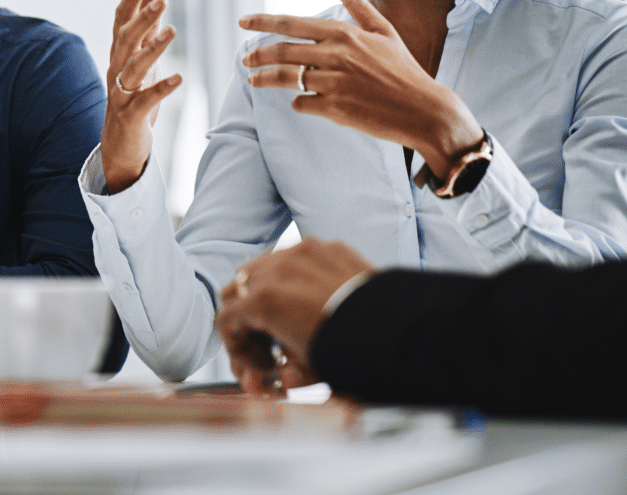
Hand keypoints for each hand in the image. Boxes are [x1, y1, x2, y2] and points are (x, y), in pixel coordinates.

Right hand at [100, 0, 183, 193]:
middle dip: (142, 17)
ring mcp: (121, 93)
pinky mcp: (131, 115)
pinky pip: (146, 99)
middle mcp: (115, 71)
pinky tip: (179, 78)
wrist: (119, 146)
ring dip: (152, 47)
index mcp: (118, 56)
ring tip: (172, 30)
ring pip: (133, 66)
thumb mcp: (141, 64)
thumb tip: (155, 1)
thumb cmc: (133, 101)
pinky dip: (162, 88)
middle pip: (125, 39)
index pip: (121, 21)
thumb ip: (146, 34)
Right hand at [214, 239, 373, 396]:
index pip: (226, 320)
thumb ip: (277, 376)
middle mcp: (275, 269)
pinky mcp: (326, 247)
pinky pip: (295, 258)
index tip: (258, 366)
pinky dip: (294, 278)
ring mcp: (300, 253)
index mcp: (263, 300)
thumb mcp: (305, 372)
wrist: (400, 330)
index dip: (236, 349)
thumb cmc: (353, 352)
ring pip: (262, 267)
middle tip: (266, 346)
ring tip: (287, 320)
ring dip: (265, 294)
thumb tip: (271, 380)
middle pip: (237, 289)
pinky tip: (312, 301)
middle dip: (246, 319)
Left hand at [239, 0, 483, 179]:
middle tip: (245, 60)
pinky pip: (302, 103)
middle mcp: (336, 55)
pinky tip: (299, 101)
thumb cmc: (403, 69)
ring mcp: (334, 83)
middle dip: (258, 54)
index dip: (262, 22)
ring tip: (254, 80)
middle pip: (282, 51)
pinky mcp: (335, 109)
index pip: (291, 23)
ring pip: (286, 78)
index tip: (242, 21)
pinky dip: (298, 102)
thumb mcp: (383, 30)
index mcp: (344, 33)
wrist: (425, 110)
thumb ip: (354, 3)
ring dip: (265, 79)